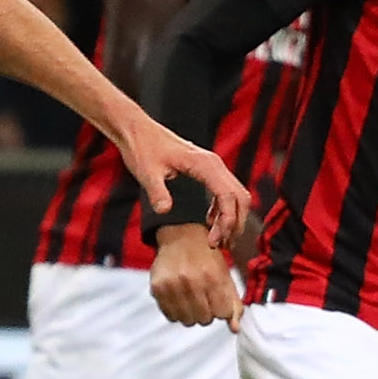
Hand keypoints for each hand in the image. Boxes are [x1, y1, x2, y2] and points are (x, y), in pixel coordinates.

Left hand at [118, 111, 249, 248]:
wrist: (137, 131)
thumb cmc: (142, 149)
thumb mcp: (146, 173)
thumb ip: (157, 191)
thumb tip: (165, 211)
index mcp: (205, 164)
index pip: (228, 196)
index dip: (227, 222)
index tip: (214, 242)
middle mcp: (214, 164)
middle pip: (239, 197)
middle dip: (234, 224)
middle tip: (220, 247)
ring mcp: (212, 166)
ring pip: (235, 195)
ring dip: (231, 219)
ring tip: (218, 241)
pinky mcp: (206, 169)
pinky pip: (225, 192)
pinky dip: (223, 209)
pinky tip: (210, 223)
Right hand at [150, 223, 243, 328]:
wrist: (181, 237)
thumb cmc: (207, 257)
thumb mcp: (225, 275)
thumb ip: (233, 302)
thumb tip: (235, 329)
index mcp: (213, 276)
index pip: (222, 313)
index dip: (222, 309)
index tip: (218, 301)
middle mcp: (192, 281)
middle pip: (205, 319)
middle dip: (207, 312)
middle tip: (203, 298)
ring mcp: (173, 285)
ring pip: (187, 321)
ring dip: (191, 314)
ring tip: (191, 299)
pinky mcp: (157, 288)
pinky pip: (170, 316)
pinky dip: (176, 312)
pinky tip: (179, 299)